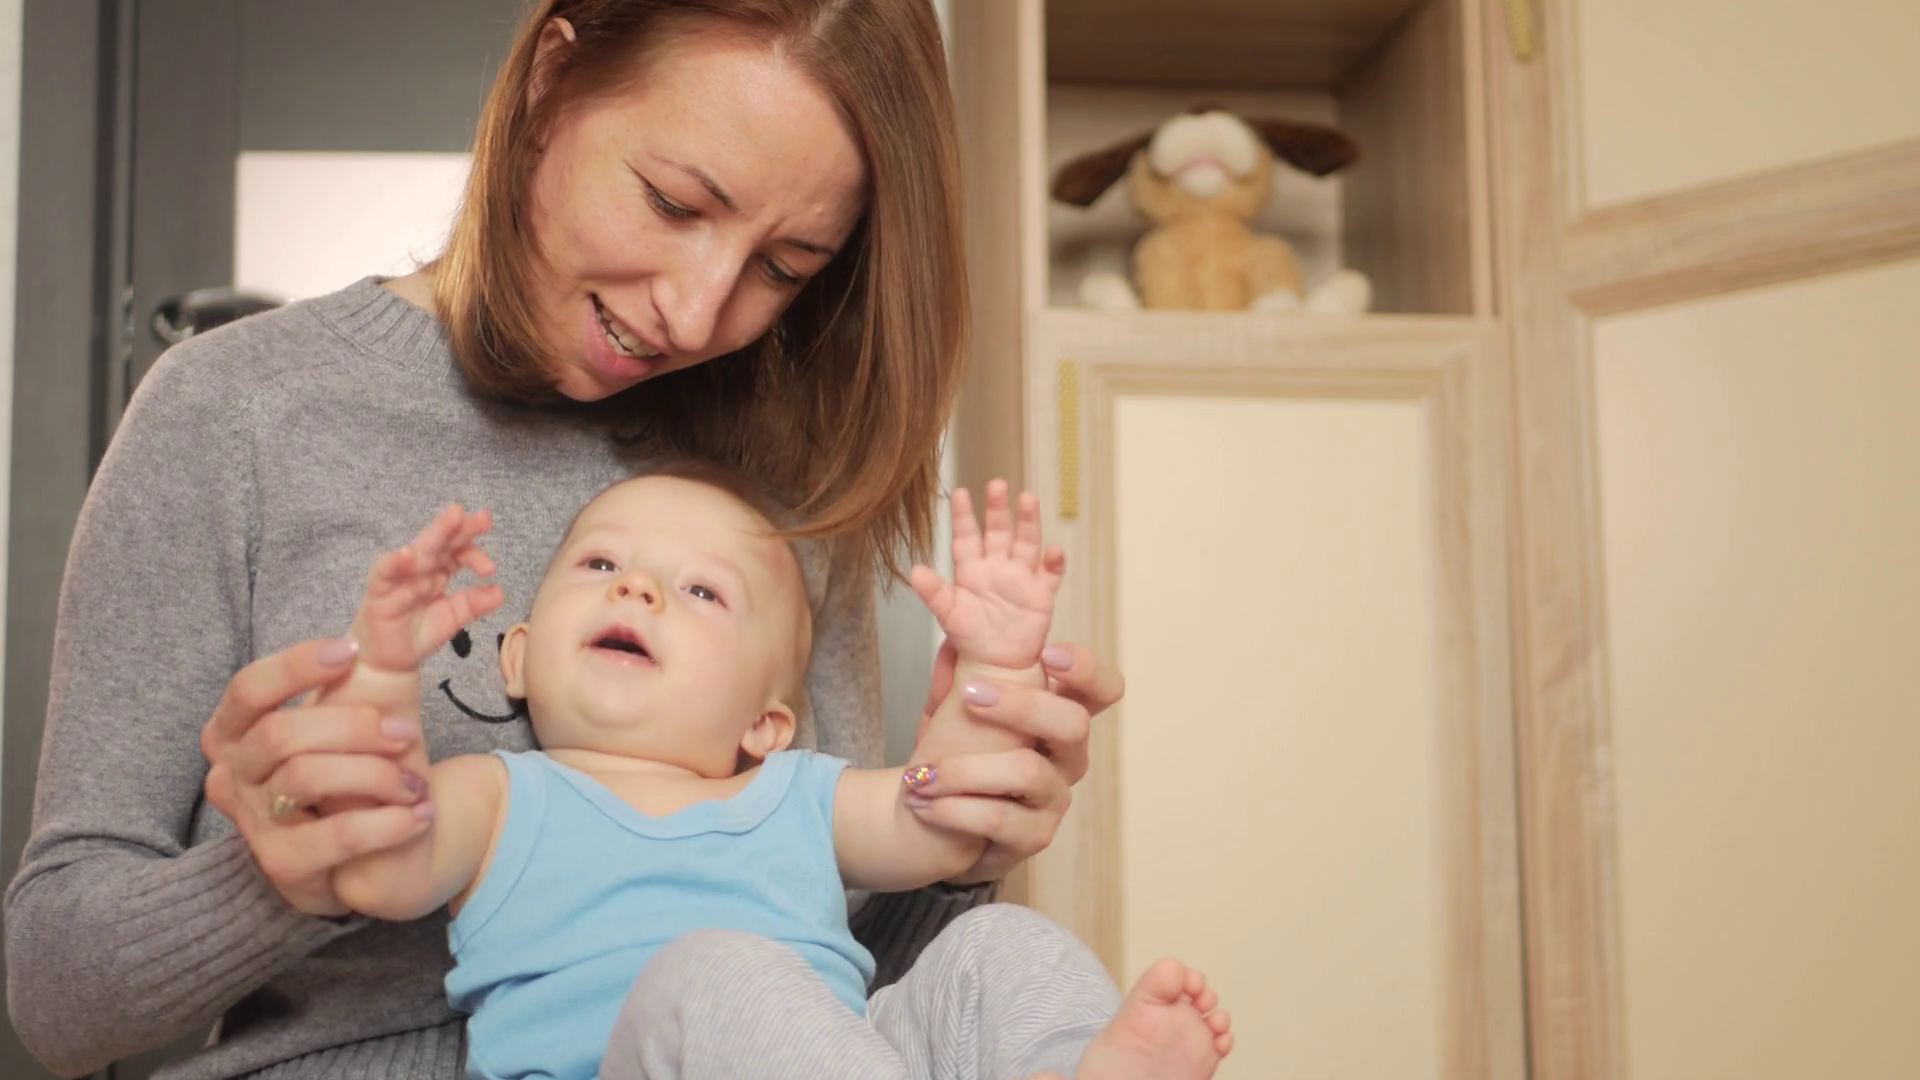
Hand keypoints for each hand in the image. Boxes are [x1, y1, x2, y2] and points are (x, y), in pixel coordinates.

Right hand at [200, 639, 435, 916]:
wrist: (356, 861)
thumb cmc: (343, 778)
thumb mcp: (341, 722)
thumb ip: (348, 678)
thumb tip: (383, 613)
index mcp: (235, 731)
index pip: (248, 688)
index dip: (296, 666)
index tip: (351, 650)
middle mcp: (231, 774)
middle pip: (280, 734)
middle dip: (352, 726)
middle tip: (406, 733)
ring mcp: (252, 822)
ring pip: (304, 779)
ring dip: (376, 775)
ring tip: (417, 783)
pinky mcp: (281, 865)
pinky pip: (335, 837)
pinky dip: (387, 823)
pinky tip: (420, 814)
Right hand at [353, 504, 502, 672]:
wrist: (390, 661)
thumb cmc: (419, 632)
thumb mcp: (454, 617)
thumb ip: (475, 603)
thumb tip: (501, 591)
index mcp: (439, 570)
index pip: (458, 552)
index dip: (474, 553)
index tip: (491, 568)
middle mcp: (421, 568)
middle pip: (441, 542)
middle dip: (460, 527)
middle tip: (482, 517)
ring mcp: (399, 576)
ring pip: (418, 550)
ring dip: (435, 534)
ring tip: (453, 518)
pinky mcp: (378, 590)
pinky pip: (384, 572)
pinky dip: (394, 562)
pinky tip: (408, 554)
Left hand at [908, 640, 1126, 883]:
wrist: (932, 817)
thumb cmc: (958, 750)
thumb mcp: (956, 702)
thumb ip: (962, 664)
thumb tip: (956, 624)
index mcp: (1058, 712)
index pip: (1102, 688)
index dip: (1086, 669)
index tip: (1048, 653)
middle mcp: (1067, 755)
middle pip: (1074, 723)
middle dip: (1021, 704)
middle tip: (969, 695)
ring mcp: (1055, 798)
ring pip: (1027, 772)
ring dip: (965, 769)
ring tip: (922, 775)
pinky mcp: (1034, 837)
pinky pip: (999, 818)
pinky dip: (953, 807)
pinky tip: (924, 803)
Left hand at [909, 481, 1064, 668]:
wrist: (995, 663)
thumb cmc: (970, 635)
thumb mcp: (948, 613)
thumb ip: (933, 592)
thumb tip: (914, 571)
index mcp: (971, 568)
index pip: (966, 536)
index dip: (963, 515)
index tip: (959, 492)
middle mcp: (997, 566)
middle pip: (999, 531)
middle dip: (998, 508)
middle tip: (998, 484)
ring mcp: (1021, 577)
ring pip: (1027, 543)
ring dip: (1028, 522)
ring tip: (1028, 499)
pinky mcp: (1041, 593)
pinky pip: (1050, 574)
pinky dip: (1054, 562)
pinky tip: (1053, 551)